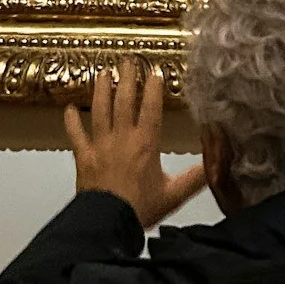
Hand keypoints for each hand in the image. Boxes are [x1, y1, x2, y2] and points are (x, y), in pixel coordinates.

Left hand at [61, 61, 205, 228]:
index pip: (150, 108)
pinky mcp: (83, 157)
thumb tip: (216, 164)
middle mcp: (122, 138)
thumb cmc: (141, 208)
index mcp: (145, 144)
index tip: (155, 71)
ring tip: (103, 72)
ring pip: (100, 110)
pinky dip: (71, 121)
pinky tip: (68, 109)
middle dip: (127, 79)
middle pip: (124, 101)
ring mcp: (100, 145)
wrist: (108, 222)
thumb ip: (195, 177)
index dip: (153, 89)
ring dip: (101, 90)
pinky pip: (75, 135)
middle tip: (128, 60)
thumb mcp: (174, 194)